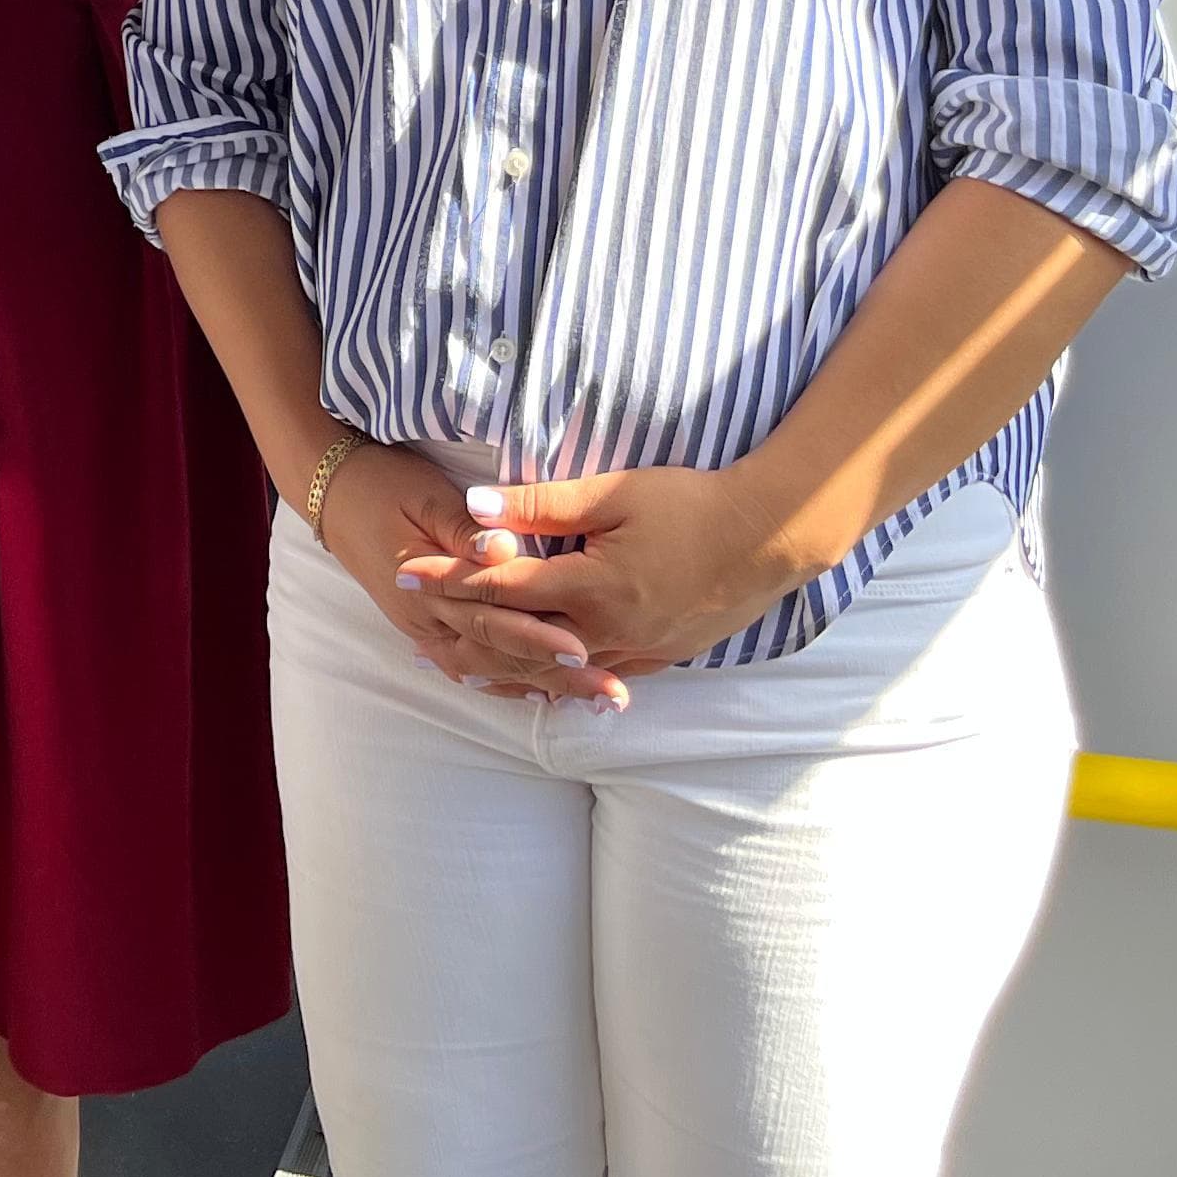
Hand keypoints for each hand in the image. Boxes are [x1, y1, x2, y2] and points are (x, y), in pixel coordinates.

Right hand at [319, 441, 622, 704]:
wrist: (335, 495)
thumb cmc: (384, 486)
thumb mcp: (426, 496)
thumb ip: (466, 530)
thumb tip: (507, 550)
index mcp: (426, 590)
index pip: (491, 620)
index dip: (537, 636)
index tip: (584, 649)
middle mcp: (427, 622)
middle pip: (500, 656)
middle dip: (557, 677)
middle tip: (611, 695)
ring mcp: (427, 631)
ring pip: (491, 669)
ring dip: (543, 686)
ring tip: (596, 703)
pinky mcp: (430, 629)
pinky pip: (474, 667)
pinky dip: (510, 682)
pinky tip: (545, 694)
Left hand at [399, 466, 798, 677]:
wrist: (771, 538)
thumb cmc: (692, 503)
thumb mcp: (615, 493)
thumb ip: (543, 504)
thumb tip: (476, 507)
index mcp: (590, 588)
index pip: (502, 587)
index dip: (450, 581)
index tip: (406, 575)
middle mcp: (608, 629)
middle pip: (519, 640)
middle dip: (466, 635)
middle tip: (417, 636)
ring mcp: (635, 648)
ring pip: (555, 669)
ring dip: (505, 667)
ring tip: (460, 668)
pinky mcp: (658, 654)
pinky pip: (596, 676)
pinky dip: (558, 680)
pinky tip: (538, 682)